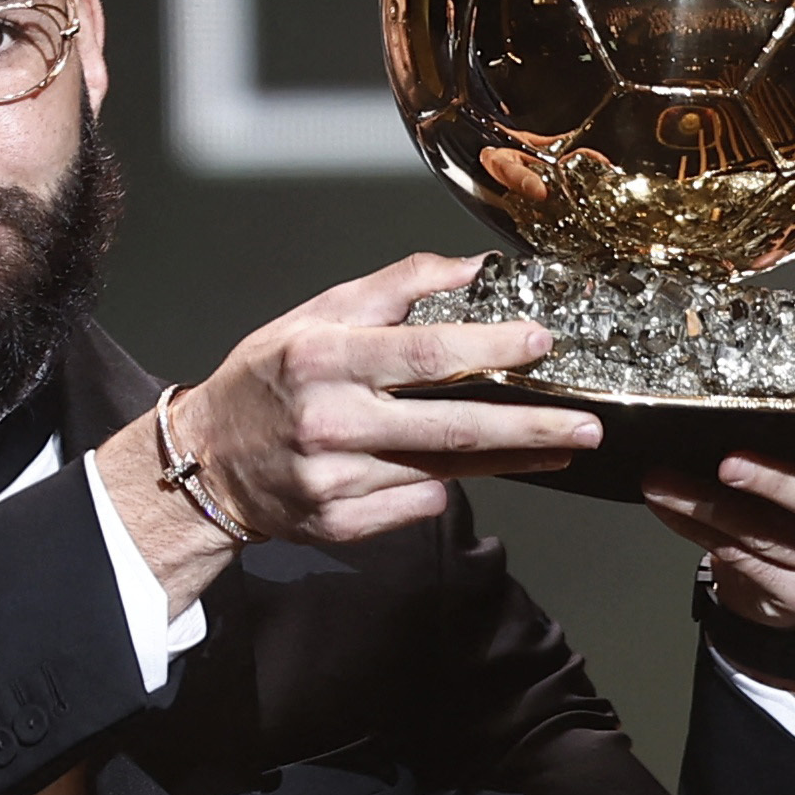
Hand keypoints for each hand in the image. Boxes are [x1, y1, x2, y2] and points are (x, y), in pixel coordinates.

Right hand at [96, 253, 603, 609]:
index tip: (541, 344)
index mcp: (324, 360)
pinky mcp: (340, 524)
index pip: (422, 353)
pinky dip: (442, 486)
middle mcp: (331, 423)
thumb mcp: (313, 316)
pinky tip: (456, 470)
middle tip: (588, 426)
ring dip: (507, 458)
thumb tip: (470, 271)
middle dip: (529, 428)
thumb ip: (392, 290)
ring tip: (557, 445)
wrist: (206, 465)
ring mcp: (336, 480)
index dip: (488, 349)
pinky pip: (417, 505)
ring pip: (443, 471)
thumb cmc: (265, 382)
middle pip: (450, 426)